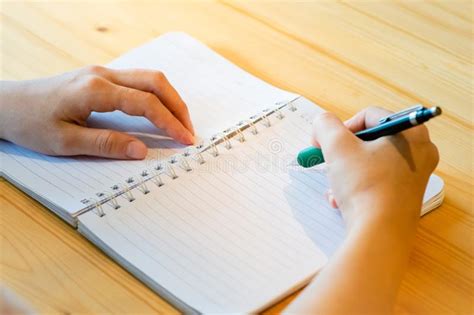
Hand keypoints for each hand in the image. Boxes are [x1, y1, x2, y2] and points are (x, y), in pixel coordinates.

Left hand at [0, 66, 194, 158]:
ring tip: (179, 122)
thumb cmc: (31, 123)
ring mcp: (102, 73)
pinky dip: (156, 95)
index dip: (169, 122)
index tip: (185, 139)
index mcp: (95, 91)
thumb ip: (106, 144)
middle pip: (154, 82)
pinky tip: (160, 111)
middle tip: (189, 131)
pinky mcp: (100, 77)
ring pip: (148, 78)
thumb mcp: (65, 142)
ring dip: (169, 98)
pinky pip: (138, 80)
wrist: (7, 104)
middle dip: (177, 106)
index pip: (145, 103)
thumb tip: (141, 151)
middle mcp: (103, 75)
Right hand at [312, 106, 438, 230]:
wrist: (379, 233)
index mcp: (411, 133)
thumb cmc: (364, 185)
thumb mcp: (337, 146)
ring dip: (345, 171)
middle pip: (369, 141)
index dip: (342, 127)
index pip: (369, 116)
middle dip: (343, 152)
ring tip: (333, 186)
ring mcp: (413, 177)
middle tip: (329, 160)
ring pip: (369, 163)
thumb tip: (321, 124)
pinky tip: (340, 200)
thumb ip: (325, 125)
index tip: (325, 142)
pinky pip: (374, 182)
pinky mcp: (404, 197)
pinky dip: (354, 187)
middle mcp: (419, 153)